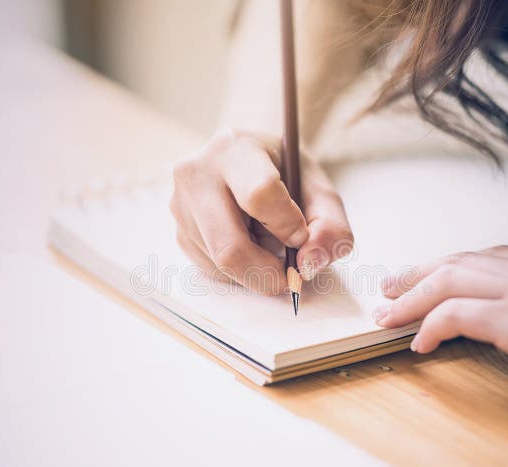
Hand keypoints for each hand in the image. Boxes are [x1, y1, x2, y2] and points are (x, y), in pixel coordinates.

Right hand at [171, 129, 352, 294]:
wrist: (245, 163)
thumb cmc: (282, 173)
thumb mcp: (316, 187)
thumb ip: (329, 224)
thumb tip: (309, 264)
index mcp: (236, 150)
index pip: (260, 195)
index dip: (287, 225)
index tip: (301, 235)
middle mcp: (197, 175)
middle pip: (230, 247)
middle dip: (268, 273)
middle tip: (291, 276)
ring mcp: (181, 206)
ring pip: (221, 265)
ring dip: (255, 268)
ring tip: (266, 240)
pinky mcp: (178, 233)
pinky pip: (212, 271)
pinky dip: (239, 270)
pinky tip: (247, 242)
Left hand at [373, 245, 507, 434]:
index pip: (487, 257)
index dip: (449, 266)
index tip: (427, 277)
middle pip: (459, 261)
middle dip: (417, 274)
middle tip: (389, 287)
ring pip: (449, 280)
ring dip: (411, 298)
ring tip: (388, 315)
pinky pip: (456, 315)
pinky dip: (430, 326)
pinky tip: (419, 343)